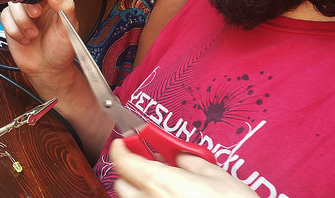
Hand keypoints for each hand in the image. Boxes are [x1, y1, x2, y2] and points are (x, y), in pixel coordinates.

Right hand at [0, 0, 78, 91]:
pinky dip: (14, 29)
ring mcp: (24, 9)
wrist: (47, 69)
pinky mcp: (11, 21)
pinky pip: (5, 16)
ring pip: (13, 1)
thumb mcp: (70, 28)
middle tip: (36, 13)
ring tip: (34, 34)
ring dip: (23, 20)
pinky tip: (25, 38)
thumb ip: (65, 6)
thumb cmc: (62, 48)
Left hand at [109, 139, 258, 197]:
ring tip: (161, 182)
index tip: (123, 142)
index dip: (120, 148)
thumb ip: (190, 161)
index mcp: (160, 182)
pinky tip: (170, 196)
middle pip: (121, 183)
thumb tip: (180, 156)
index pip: (123, 162)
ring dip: (140, 189)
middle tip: (147, 161)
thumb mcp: (215, 175)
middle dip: (130, 170)